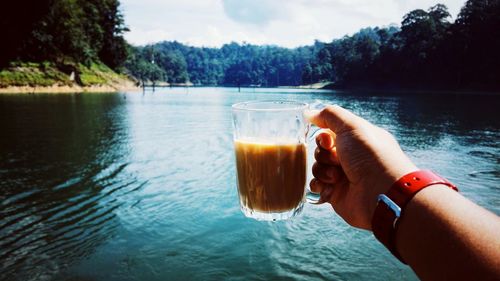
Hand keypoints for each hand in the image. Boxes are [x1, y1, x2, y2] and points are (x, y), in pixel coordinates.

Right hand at [307, 105, 417, 229]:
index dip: (323, 137)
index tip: (328, 142)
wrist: (380, 194)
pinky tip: (328, 187)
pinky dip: (319, 185)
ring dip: (322, 170)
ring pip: (317, 168)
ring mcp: (343, 176)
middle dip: (323, 155)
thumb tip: (310, 113)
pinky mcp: (336, 194)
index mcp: (357, 141)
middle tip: (336, 160)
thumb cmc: (371, 158)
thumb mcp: (352, 127)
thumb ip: (330, 115)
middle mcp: (350, 158)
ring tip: (337, 177)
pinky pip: (317, 186)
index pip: (329, 133)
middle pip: (321, 150)